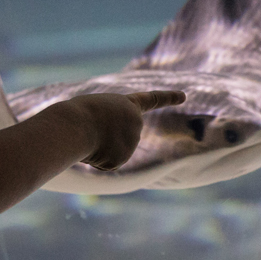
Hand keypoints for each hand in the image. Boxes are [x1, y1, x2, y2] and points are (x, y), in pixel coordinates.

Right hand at [49, 91, 185, 170]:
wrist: (76, 126)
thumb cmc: (78, 114)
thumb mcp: (93, 111)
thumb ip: (105, 125)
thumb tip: (104, 149)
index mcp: (128, 104)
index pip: (152, 99)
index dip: (168, 98)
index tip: (184, 96)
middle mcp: (136, 122)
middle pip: (121, 135)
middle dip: (105, 137)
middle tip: (91, 129)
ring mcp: (132, 141)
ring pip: (112, 151)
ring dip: (98, 148)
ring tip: (89, 136)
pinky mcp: (123, 159)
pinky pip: (107, 163)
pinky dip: (97, 160)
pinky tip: (92, 151)